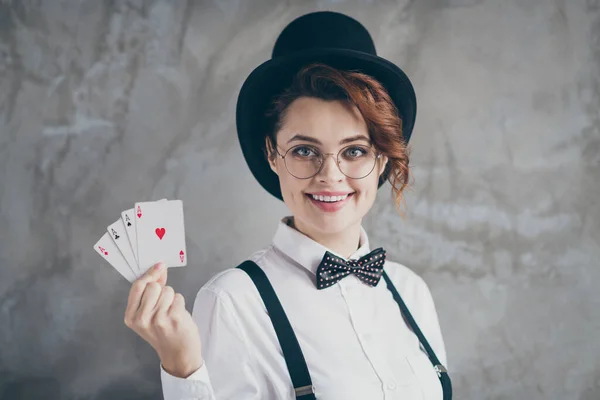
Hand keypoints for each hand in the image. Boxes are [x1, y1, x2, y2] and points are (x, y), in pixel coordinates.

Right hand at [124, 262, 203, 377]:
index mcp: (131, 317)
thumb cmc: (164, 332)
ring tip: (171, 313)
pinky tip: (178, 316)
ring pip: (168, 290)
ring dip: (172, 298)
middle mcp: (142, 319)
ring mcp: (158, 319)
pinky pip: (178, 297)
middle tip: (165, 305)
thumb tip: (159, 268)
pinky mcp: (174, 318)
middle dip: (162, 290)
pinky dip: (180, 304)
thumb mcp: (148, 315)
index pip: (138, 286)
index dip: (150, 274)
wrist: (178, 354)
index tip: (159, 266)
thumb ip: (150, 292)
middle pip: (154, 286)